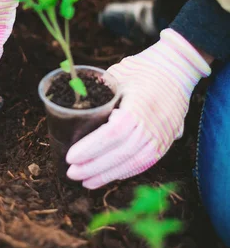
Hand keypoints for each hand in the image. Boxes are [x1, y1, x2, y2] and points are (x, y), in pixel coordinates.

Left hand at [66, 29, 210, 188]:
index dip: (92, 148)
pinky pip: (146, 162)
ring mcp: (163, 134)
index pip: (114, 132)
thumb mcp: (117, 74)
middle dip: (95, 166)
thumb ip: (97, 91)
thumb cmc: (142, 67)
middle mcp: (154, 123)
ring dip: (108, 174)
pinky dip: (125, 171)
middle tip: (71, 172)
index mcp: (140, 104)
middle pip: (122, 152)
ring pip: (135, 162)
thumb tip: (71, 106)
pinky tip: (108, 176)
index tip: (71, 156)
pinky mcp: (167, 140)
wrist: (177, 66)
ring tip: (86, 181)